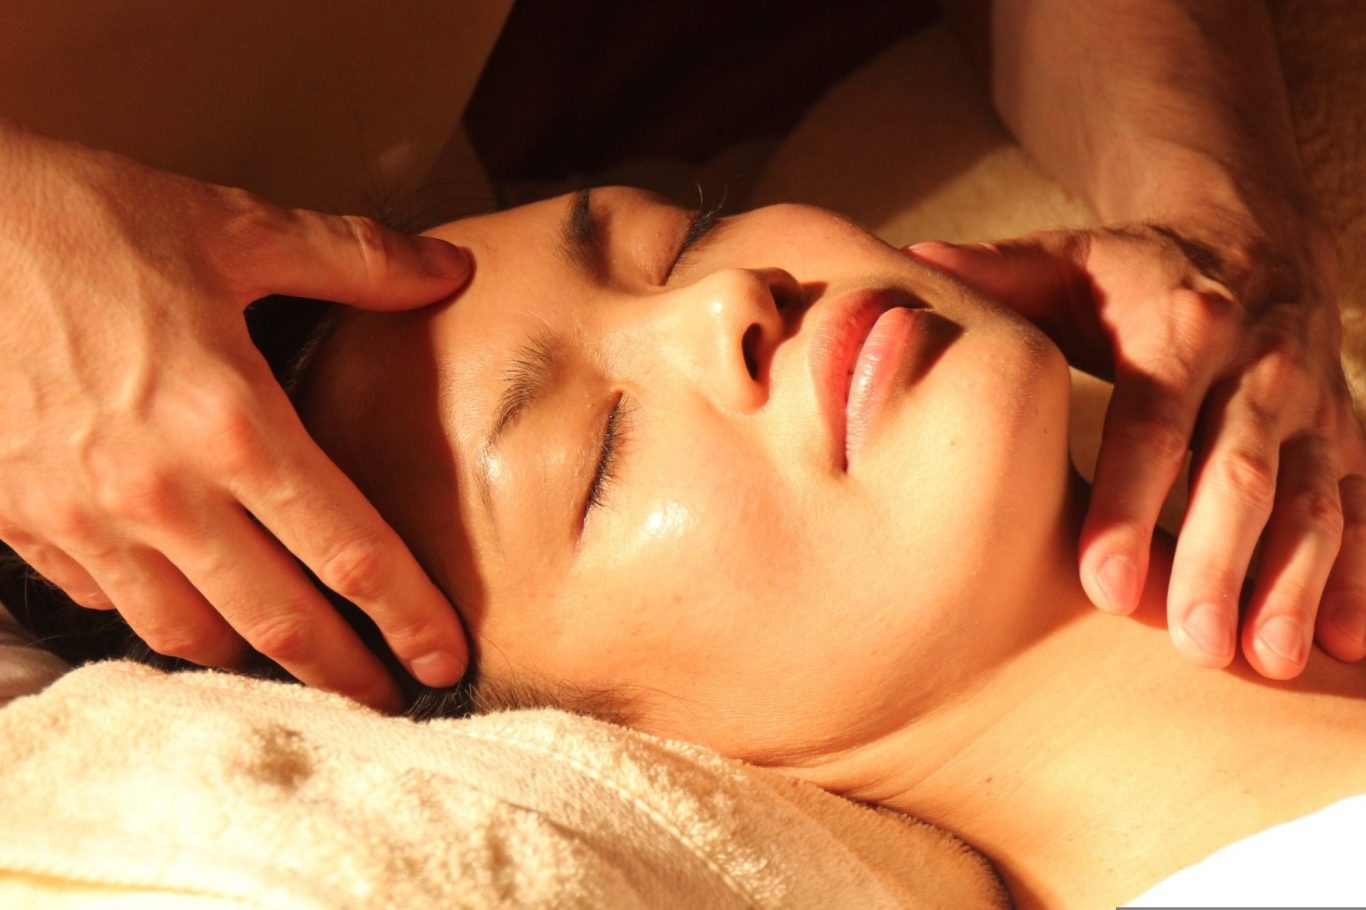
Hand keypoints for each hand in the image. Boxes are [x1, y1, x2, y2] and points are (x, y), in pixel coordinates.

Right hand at [0, 126, 470, 710]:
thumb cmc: (78, 220)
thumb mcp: (229, 227)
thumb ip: (353, 260)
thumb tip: (450, 272)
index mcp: (230, 421)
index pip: (348, 551)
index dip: (408, 615)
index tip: (445, 656)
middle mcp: (161, 491)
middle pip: (277, 620)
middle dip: (344, 673)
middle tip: (389, 699)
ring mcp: (83, 517)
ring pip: (186, 630)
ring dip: (252, 658)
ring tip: (296, 663)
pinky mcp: (21, 521)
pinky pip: (106, 601)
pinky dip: (158, 615)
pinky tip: (188, 606)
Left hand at [910, 219, 1365, 677]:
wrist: (1250, 238)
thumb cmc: (1128, 274)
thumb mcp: (1063, 262)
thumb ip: (992, 276)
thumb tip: (905, 270)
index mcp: (1180, 327)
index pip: (1152, 422)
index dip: (1128, 502)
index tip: (1099, 581)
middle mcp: (1259, 366)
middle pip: (1239, 472)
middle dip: (1216, 561)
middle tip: (1189, 643)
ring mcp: (1311, 405)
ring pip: (1312, 499)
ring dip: (1295, 583)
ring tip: (1264, 661)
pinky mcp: (1345, 435)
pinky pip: (1363, 508)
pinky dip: (1362, 577)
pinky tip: (1348, 649)